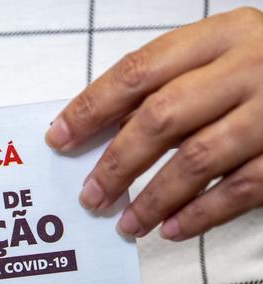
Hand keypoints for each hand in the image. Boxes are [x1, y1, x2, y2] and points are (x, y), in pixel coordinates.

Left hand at [46, 7, 262, 240]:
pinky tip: (169, 230)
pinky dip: (200, 215)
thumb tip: (96, 129)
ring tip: (125, 224)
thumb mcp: (219, 57)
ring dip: (152, 198)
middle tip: (91, 197)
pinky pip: (240, 190)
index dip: (92, 106)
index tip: (59, 137)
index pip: (139, 71)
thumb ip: (167, 84)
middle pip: (162, 117)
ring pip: (198, 159)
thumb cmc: (262, 71)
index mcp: (221, 36)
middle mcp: (249, 68)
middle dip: (118, 162)